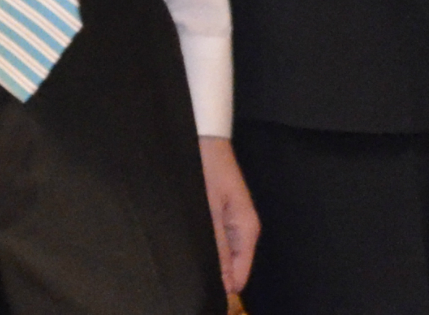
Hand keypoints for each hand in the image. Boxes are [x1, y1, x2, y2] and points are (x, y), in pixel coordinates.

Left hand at [199, 135, 259, 294]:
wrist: (204, 137)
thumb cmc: (206, 169)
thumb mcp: (209, 210)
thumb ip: (217, 247)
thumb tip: (223, 285)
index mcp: (247, 229)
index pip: (239, 277)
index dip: (221, 288)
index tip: (197, 290)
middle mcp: (243, 229)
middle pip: (231, 268)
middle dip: (211, 274)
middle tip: (185, 271)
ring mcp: (232, 222)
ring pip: (221, 256)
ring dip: (204, 259)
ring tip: (181, 257)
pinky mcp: (221, 215)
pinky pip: (215, 242)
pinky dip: (202, 246)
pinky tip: (185, 243)